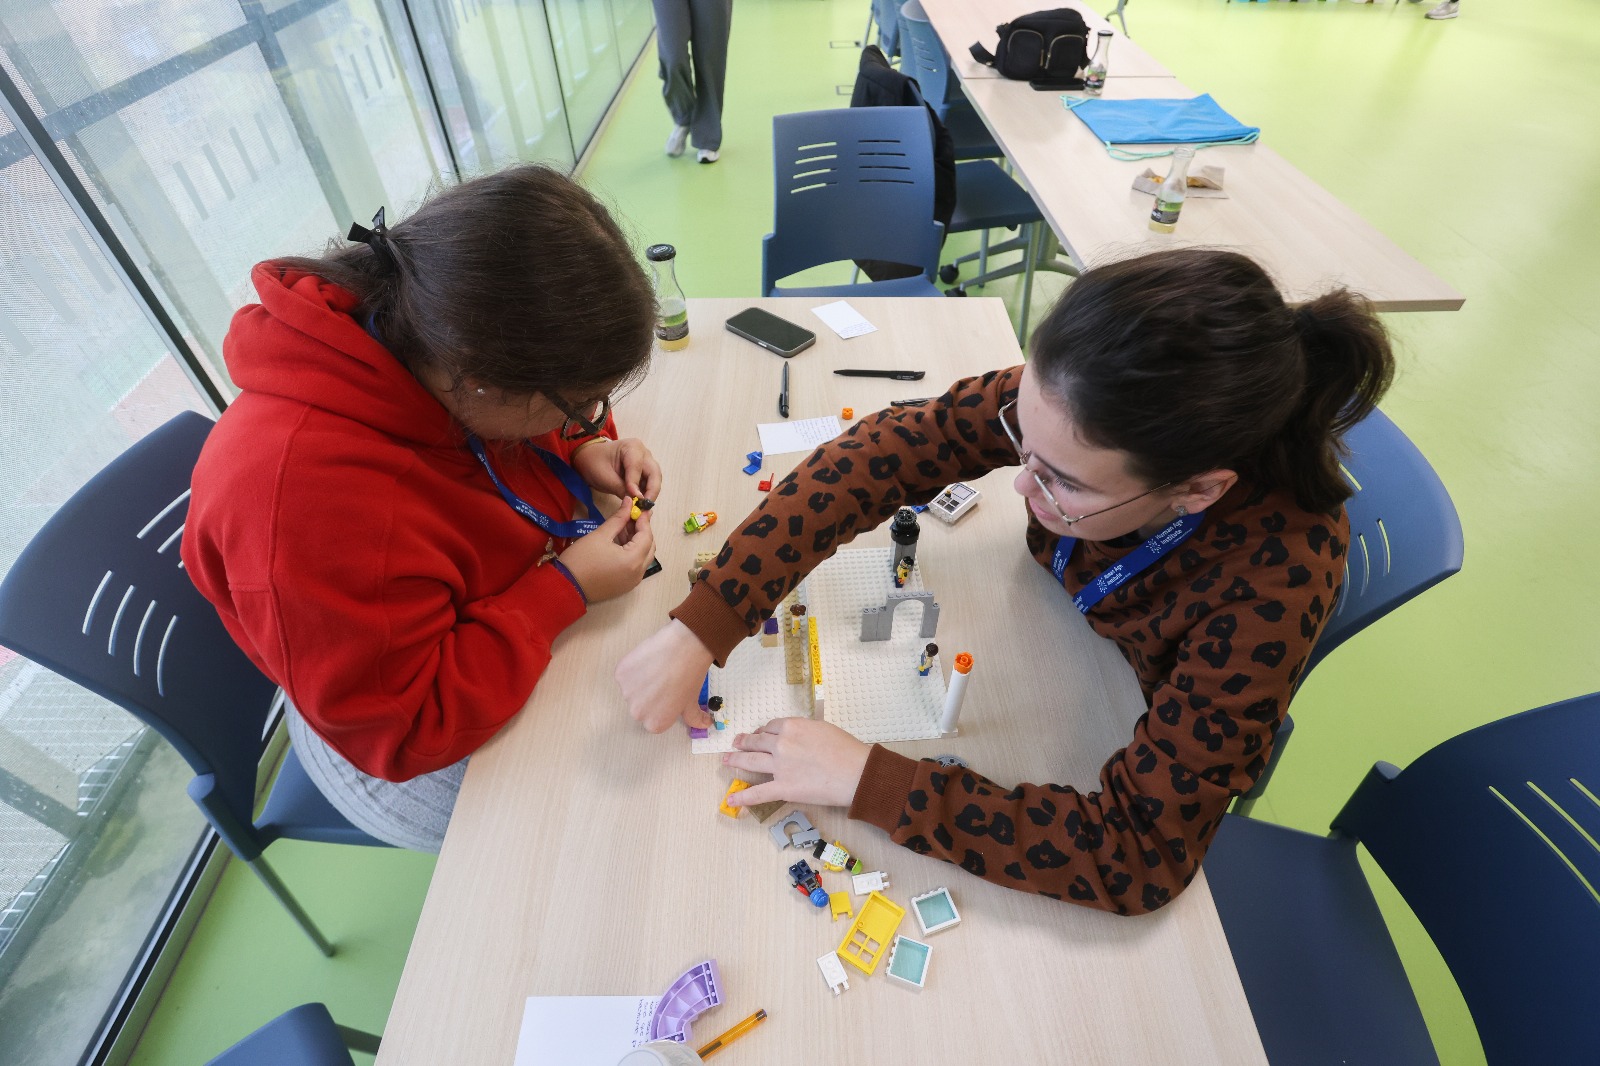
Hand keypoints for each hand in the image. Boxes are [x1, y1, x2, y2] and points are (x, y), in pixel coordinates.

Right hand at [556, 503, 654, 602]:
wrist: (566, 586)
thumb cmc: (581, 559)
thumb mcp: (600, 535)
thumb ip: (619, 518)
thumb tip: (629, 502)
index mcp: (633, 560)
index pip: (646, 536)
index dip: (643, 520)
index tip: (638, 506)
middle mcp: (638, 573)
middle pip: (649, 547)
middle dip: (643, 530)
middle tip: (632, 516)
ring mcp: (633, 581)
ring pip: (644, 557)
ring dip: (638, 541)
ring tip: (624, 526)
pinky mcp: (626, 585)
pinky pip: (636, 566)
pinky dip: (633, 553)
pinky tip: (621, 541)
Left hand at [571, 437, 660, 500]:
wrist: (589, 457)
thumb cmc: (594, 463)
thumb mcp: (604, 477)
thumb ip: (621, 488)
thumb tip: (635, 502)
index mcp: (632, 447)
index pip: (637, 468)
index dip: (637, 484)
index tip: (635, 500)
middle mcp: (643, 453)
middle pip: (654, 473)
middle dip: (651, 491)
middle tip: (644, 507)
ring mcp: (645, 461)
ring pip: (654, 479)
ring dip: (650, 493)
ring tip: (642, 507)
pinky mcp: (644, 470)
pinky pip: (649, 482)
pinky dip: (646, 493)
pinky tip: (640, 503)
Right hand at [614, 619, 714, 732]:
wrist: (684, 648)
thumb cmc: (690, 676)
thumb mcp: (693, 701)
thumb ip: (694, 718)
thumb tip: (705, 724)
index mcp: (654, 724)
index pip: (653, 718)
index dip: (660, 705)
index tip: (667, 694)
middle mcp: (637, 713)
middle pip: (640, 705)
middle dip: (648, 695)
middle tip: (662, 681)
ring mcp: (626, 693)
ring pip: (631, 688)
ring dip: (640, 681)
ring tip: (656, 668)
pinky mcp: (620, 674)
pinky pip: (625, 673)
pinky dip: (633, 667)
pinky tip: (647, 660)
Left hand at [722, 718, 871, 809]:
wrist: (855, 772)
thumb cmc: (846, 749)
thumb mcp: (824, 729)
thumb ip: (805, 731)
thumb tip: (798, 735)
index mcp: (792, 726)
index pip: (770, 727)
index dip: (763, 731)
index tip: (759, 734)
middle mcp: (781, 744)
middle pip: (756, 741)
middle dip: (744, 742)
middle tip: (736, 742)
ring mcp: (779, 766)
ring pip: (750, 761)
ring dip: (735, 760)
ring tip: (725, 760)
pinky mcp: (783, 787)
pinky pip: (758, 792)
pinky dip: (743, 796)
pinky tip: (731, 799)